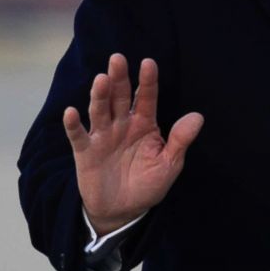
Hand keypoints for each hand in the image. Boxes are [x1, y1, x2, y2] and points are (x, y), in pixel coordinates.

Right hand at [63, 53, 203, 236]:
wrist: (123, 211)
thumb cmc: (148, 184)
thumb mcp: (169, 165)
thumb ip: (180, 140)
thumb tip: (198, 117)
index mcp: (144, 123)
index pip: (146, 97)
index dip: (147, 81)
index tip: (149, 63)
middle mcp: (122, 124)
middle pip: (120, 96)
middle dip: (119, 78)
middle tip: (117, 59)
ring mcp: (102, 136)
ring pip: (100, 110)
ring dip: (99, 95)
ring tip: (101, 80)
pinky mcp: (85, 151)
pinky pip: (78, 135)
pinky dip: (73, 124)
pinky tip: (71, 112)